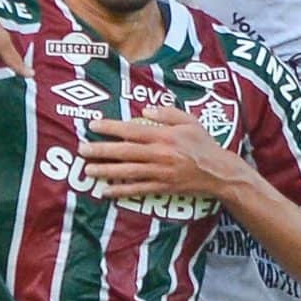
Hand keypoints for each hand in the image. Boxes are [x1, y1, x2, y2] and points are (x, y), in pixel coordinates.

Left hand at [78, 106, 245, 200]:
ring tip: (87, 170)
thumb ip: (167, 113)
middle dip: (102, 150)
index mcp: (165, 136)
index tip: (94, 125)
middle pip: (125, 151)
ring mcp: (160, 172)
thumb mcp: (189, 121)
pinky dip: (121, 191)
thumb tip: (145, 109)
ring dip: (106, 171)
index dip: (112, 128)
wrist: (218, 172)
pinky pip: (138, 190)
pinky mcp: (162, 187)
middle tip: (82, 149)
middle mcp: (160, 154)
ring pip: (128, 172)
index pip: (133, 130)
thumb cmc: (203, 144)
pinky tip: (105, 191)